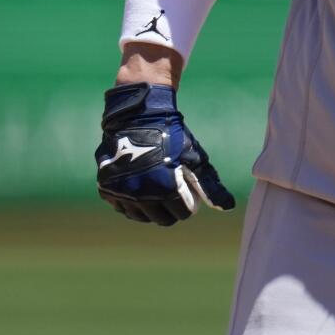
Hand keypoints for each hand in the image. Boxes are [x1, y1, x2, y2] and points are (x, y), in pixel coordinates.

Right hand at [95, 82, 235, 225]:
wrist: (139, 115)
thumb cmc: (171, 136)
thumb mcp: (195, 159)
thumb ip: (210, 186)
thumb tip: (227, 207)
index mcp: (166, 191)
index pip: (182, 214)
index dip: (188, 201)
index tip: (187, 187)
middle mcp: (141, 195)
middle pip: (162, 219)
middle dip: (171, 208)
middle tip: (172, 190)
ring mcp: (122, 192)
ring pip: (141, 216)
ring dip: (150, 207)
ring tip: (155, 189)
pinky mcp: (107, 187)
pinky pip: (122, 206)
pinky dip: (130, 201)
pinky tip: (138, 187)